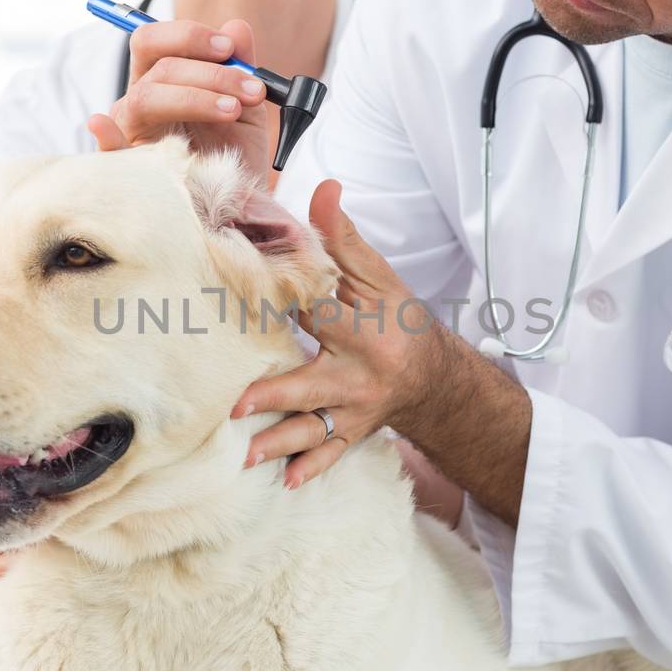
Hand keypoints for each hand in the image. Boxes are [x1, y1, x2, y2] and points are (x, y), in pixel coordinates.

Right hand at [87, 17, 269, 181]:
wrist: (241, 200)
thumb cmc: (237, 152)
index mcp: (162, 79)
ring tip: (232, 111)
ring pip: (145, 97)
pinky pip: (109, 151)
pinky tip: (101, 126)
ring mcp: (131, 133)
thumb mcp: (247, 106)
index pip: (156, 41)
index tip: (229, 48)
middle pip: (157, 67)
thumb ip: (241, 66)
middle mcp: (141, 101)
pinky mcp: (130, 168)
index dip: (189, 37)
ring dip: (195, 98)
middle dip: (208, 72)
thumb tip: (237, 27)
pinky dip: (104, 136)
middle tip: (249, 89)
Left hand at [231, 181, 440, 487]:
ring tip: (247, 455)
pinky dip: (313, 468)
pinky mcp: (353, 431)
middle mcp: (360, 372)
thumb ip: (345, 238)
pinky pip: (333, 453)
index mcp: (365, 327)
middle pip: (312, 383)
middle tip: (237, 404)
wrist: (434, 377)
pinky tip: (288, 482)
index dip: (288, 302)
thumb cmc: (399, 320)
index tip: (245, 292)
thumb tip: (324, 187)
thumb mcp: (380, 277)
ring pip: (315, 428)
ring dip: (281, 443)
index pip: (320, 311)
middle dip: (275, 396)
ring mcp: (356, 408)